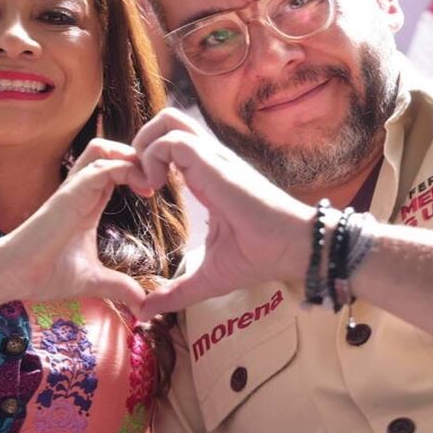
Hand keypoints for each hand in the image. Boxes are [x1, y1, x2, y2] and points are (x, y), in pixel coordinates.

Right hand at [0, 139, 148, 309]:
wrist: (14, 275)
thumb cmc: (45, 274)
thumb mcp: (93, 281)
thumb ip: (118, 287)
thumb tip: (142, 304)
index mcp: (86, 202)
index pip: (113, 169)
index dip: (137, 170)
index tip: (156, 191)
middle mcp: (80, 190)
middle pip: (107, 149)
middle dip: (136, 155)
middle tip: (157, 178)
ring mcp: (74, 189)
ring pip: (102, 149)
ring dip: (131, 156)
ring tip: (150, 180)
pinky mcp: (70, 193)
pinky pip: (101, 167)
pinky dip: (127, 168)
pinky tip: (145, 187)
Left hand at [131, 109, 314, 317]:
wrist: (293, 249)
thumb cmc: (259, 257)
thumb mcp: (208, 277)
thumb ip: (176, 291)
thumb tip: (145, 312)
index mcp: (208, 176)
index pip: (172, 143)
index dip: (149, 160)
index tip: (145, 193)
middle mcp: (210, 160)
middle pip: (168, 120)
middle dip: (142, 141)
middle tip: (139, 181)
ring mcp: (213, 158)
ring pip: (169, 120)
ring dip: (146, 145)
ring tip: (146, 183)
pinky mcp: (215, 164)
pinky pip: (173, 141)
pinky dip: (153, 157)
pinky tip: (155, 188)